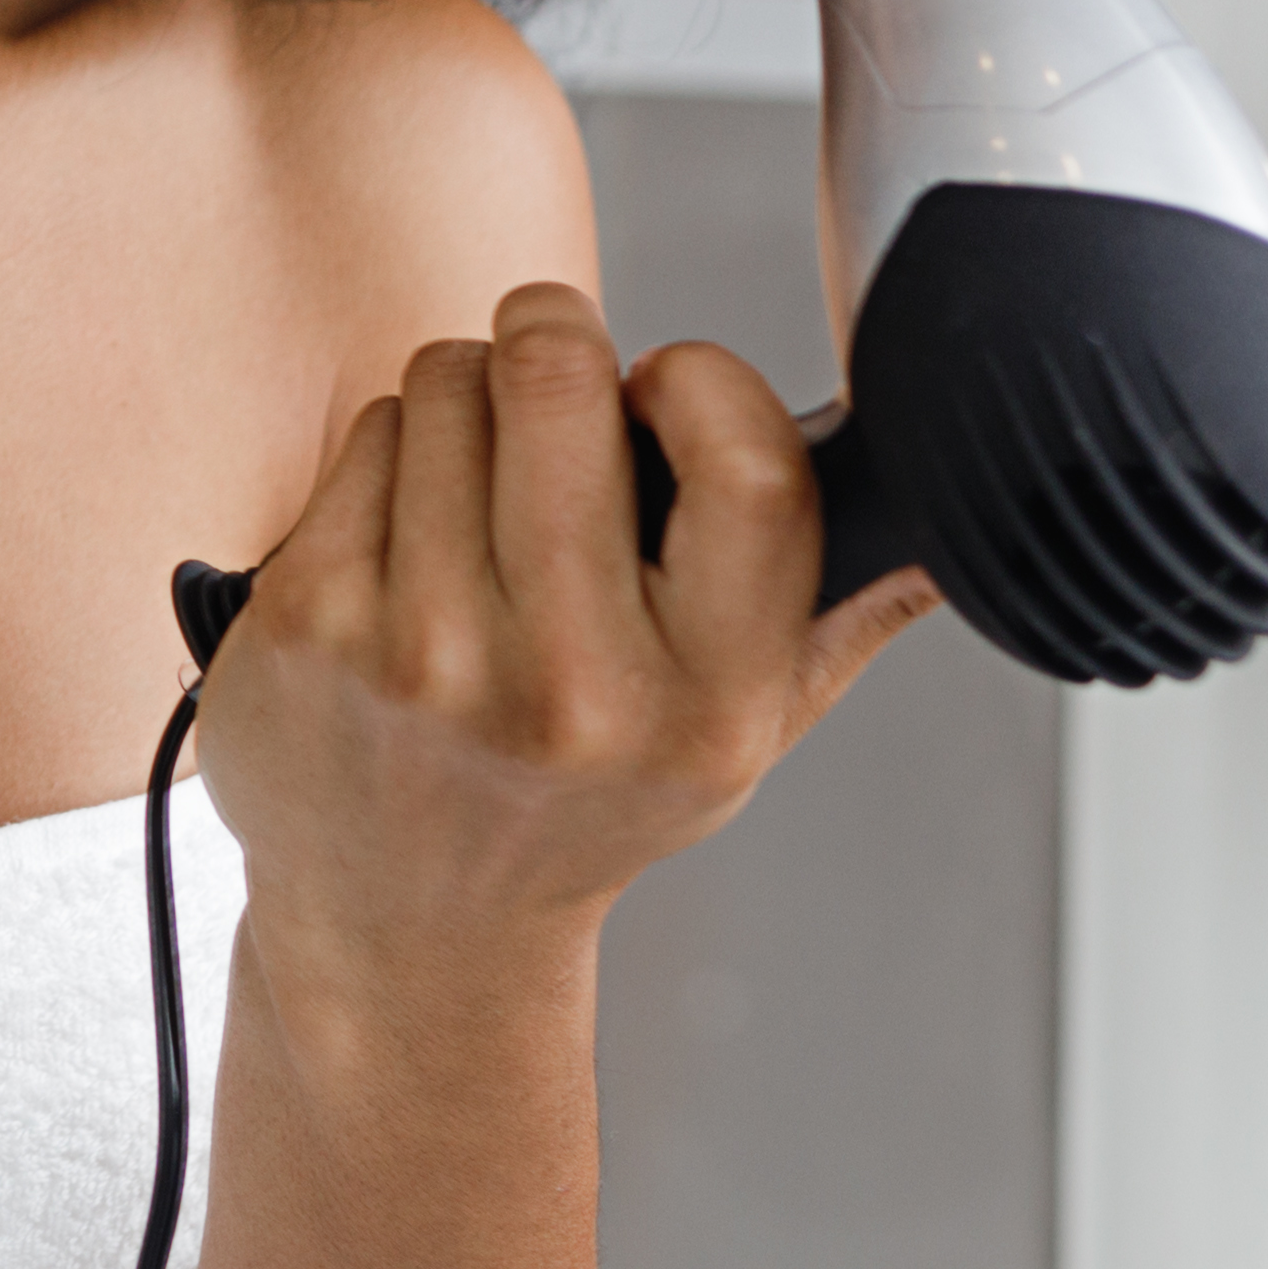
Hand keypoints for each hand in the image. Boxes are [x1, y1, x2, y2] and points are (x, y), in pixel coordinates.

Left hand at [195, 284, 941, 989]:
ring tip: (486, 497)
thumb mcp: (744, 728)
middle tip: (555, 383)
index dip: (701, 378)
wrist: (416, 928)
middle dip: (555, 340)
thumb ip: (842, 605)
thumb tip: (956, 510)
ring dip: (467, 401)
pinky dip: (389, 457)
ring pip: (447, 382)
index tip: (667, 388)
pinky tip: (409, 545)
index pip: (747, 460)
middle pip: (555, 373)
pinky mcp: (312, 626)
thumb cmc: (584, 796)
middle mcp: (571, 686)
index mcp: (710, 700)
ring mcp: (426, 655)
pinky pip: (366, 438)